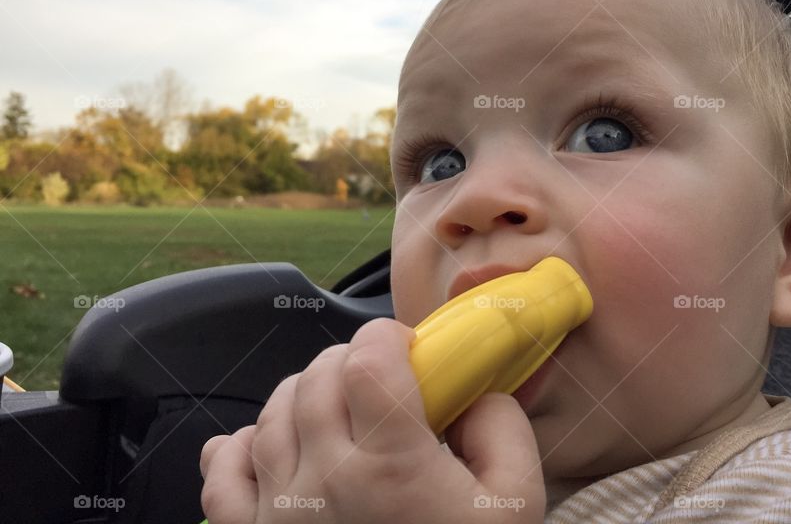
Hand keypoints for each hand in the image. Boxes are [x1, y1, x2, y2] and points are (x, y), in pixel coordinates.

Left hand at [199, 317, 545, 522]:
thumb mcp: (517, 507)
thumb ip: (504, 431)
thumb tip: (475, 392)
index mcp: (392, 468)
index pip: (368, 359)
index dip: (388, 336)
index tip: (406, 348)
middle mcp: (324, 482)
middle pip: (317, 377)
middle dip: (350, 361)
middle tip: (379, 381)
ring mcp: (278, 515)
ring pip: (272, 414)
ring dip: (305, 395)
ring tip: (337, 410)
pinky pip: (221, 475)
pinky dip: (239, 447)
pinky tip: (268, 445)